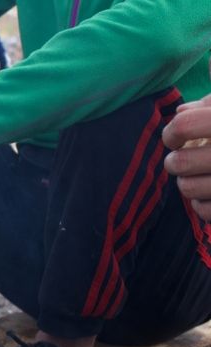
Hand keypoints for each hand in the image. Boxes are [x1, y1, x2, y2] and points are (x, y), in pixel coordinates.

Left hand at [164, 92, 210, 221]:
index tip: (176, 136)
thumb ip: (210, 102)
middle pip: (178, 162)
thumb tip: (179, 112)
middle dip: (176, 161)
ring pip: (187, 188)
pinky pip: (203, 210)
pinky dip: (201, 203)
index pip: (181, 126)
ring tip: (199, 176)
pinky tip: (210, 193)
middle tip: (184, 159)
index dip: (172, 133)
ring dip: (187, 183)